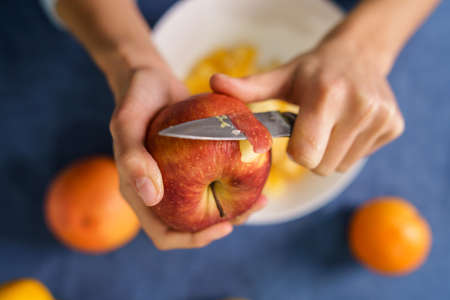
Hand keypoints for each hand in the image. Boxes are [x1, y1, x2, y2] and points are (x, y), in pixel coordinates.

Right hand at [108, 66, 265, 248]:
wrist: (150, 78)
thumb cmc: (135, 98)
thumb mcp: (127, 122)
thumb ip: (132, 158)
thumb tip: (151, 197)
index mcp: (140, 193)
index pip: (164, 234)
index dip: (193, 240)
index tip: (224, 227)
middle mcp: (160, 192)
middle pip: (193, 226)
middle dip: (223, 225)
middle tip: (252, 208)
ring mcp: (178, 180)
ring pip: (208, 207)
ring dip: (235, 208)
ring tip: (261, 198)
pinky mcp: (194, 166)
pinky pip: (216, 183)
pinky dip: (236, 185)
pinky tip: (256, 176)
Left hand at [211, 39, 404, 174]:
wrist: (359, 54)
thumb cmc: (313, 71)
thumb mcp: (280, 77)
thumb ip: (249, 88)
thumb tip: (214, 85)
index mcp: (326, 96)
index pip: (306, 155)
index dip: (296, 151)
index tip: (297, 134)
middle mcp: (359, 107)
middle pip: (323, 166)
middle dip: (312, 154)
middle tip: (313, 129)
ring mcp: (381, 117)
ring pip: (342, 166)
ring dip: (330, 152)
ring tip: (330, 124)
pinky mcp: (394, 125)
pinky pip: (361, 158)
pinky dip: (350, 148)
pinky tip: (348, 124)